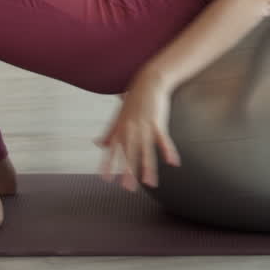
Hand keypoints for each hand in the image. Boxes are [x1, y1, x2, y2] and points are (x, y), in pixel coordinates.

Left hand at [94, 70, 180, 190]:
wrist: (149, 82)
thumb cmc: (134, 99)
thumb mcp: (118, 116)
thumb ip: (109, 132)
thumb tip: (97, 144)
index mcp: (120, 129)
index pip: (112, 150)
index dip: (109, 164)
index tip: (106, 179)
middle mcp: (130, 129)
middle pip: (129, 153)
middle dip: (129, 171)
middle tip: (128, 188)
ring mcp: (144, 126)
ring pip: (146, 150)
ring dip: (148, 168)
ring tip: (150, 183)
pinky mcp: (157, 122)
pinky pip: (163, 139)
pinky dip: (168, 150)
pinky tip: (172, 162)